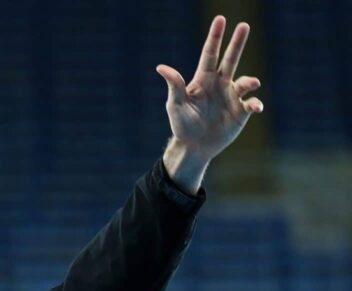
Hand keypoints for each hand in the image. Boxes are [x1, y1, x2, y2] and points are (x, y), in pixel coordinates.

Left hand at [157, 16, 263, 191]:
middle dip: (237, 43)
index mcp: (204, 80)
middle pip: (231, 59)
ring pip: (245, 82)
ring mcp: (232, 97)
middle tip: (244, 26)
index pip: (210, 54)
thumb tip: (161, 67)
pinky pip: (252, 103)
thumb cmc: (182, 124)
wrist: (194, 146)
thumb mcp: (176, 105)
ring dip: (249, 81)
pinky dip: (255, 103)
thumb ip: (174, 85)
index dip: (215, 37)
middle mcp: (220, 84)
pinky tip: (255, 106)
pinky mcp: (241, 111)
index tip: (221, 19)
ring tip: (251, 83)